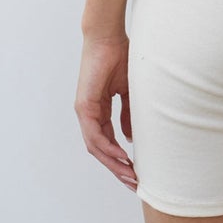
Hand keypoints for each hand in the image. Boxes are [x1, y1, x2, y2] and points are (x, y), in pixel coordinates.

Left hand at [76, 31, 137, 192]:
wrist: (109, 38)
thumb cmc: (121, 58)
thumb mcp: (130, 92)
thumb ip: (129, 115)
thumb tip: (130, 137)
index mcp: (99, 111)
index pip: (108, 142)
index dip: (121, 160)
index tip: (138, 172)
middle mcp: (89, 114)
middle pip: (101, 151)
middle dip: (118, 169)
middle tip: (135, 184)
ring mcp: (85, 111)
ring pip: (96, 147)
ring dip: (113, 164)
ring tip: (131, 176)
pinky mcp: (84, 106)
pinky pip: (94, 135)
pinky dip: (108, 148)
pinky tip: (122, 158)